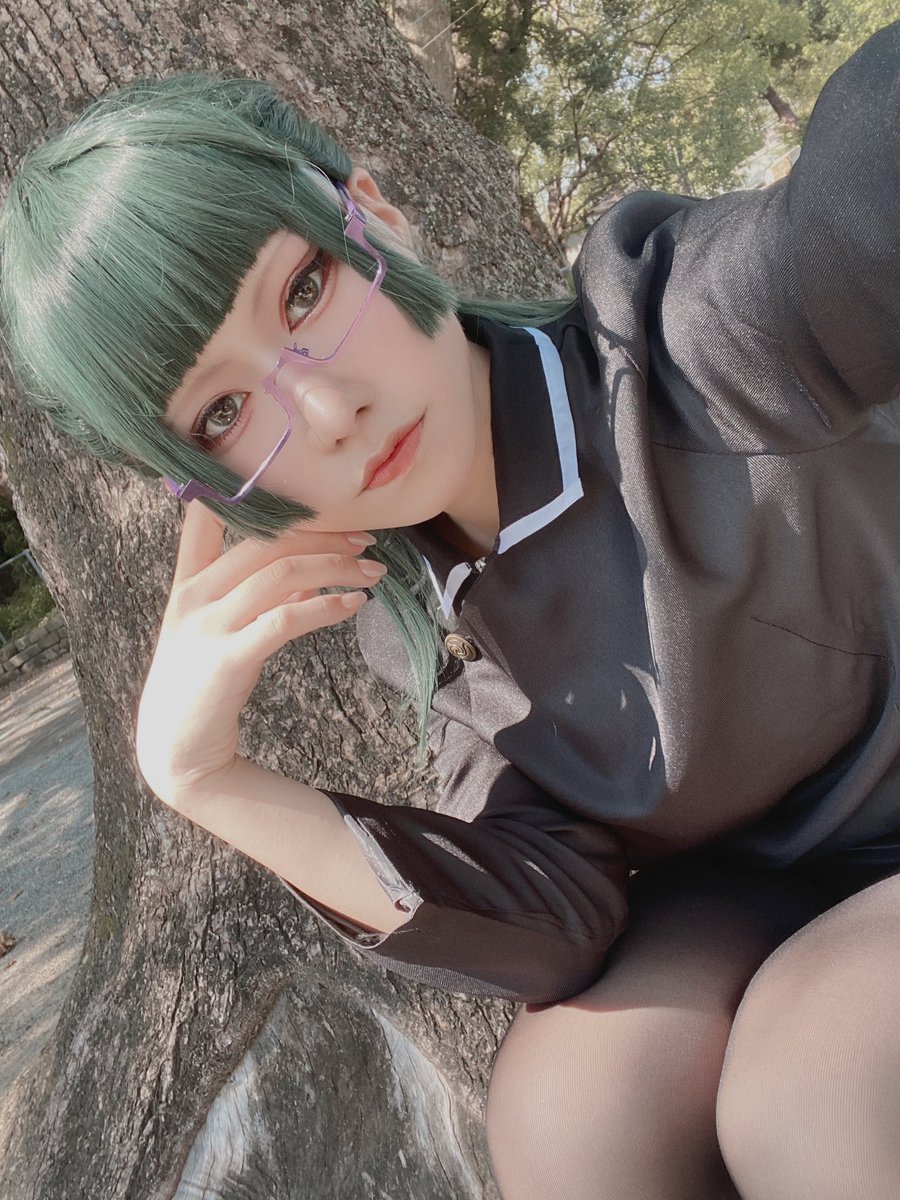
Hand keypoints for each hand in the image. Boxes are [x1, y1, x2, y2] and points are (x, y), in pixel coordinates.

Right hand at [135, 503, 385, 807]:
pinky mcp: (228, 659)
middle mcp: (194, 597)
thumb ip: (258, 599)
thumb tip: (310, 574)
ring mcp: (208, 626)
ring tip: (373, 571)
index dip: (248, 493)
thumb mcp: (221, 633)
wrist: (176, 753)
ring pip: (281, 573)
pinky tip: (353, 604)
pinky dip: (326, 606)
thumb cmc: (203, 689)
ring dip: (335, 566)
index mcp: (188, 585)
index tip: (306, 491)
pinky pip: (285, 619)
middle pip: (266, 541)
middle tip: (366, 538)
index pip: (205, 520)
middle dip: (323, 534)